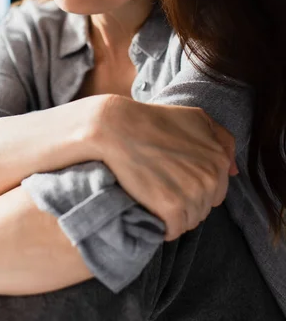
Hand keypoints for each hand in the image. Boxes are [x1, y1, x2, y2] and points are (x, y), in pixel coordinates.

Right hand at [91, 95, 237, 241]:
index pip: (215, 192)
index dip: (193, 186)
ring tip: (154, 194)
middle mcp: (211, 178)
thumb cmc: (154, 121)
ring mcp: (192, 194)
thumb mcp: (196, 118)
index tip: (174, 176)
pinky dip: (161, 226)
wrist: (117, 127)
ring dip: (173, 215)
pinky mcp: (171, 208)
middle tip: (161, 182)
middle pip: (203, 209)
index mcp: (219, 159)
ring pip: (189, 222)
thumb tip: (234, 171)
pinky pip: (173, 231)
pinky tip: (149, 207)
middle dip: (185, 201)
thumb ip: (222, 140)